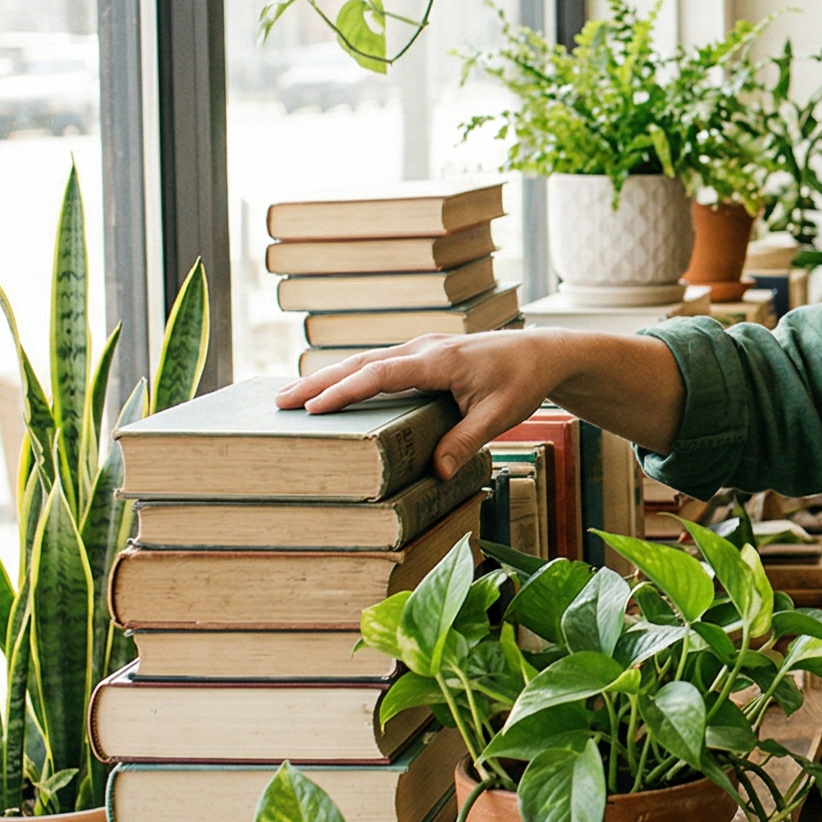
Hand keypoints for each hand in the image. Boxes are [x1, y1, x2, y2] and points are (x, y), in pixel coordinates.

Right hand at [276, 330, 580, 479]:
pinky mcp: (424, 356)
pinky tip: (331, 390)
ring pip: (366, 361)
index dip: (345, 391)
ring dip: (329, 377)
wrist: (542, 353)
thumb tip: (439, 472)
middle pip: (361, 363)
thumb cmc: (523, 380)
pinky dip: (350, 375)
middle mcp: (423, 349)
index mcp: (438, 359)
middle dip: (319, 382)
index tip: (313, 407)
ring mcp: (421, 349)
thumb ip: (466, 440)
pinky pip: (379, 364)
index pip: (381, 374)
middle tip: (279, 403)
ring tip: (291, 398)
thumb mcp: (500, 414)